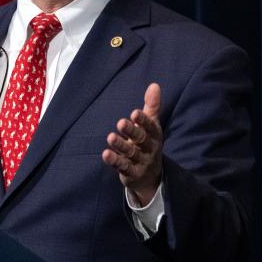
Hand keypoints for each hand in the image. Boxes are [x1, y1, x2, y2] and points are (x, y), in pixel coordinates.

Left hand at [102, 83, 163, 205]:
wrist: (151, 176)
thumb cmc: (147, 143)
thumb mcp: (151, 126)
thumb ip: (152, 106)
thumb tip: (154, 84)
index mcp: (155, 135)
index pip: (151, 127)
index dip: (143, 120)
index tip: (135, 113)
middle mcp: (150, 148)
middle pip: (141, 139)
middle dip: (132, 131)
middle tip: (120, 122)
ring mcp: (141, 162)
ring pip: (131, 153)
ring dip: (121, 145)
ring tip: (110, 137)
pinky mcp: (132, 173)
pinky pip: (123, 167)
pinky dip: (115, 160)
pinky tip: (105, 154)